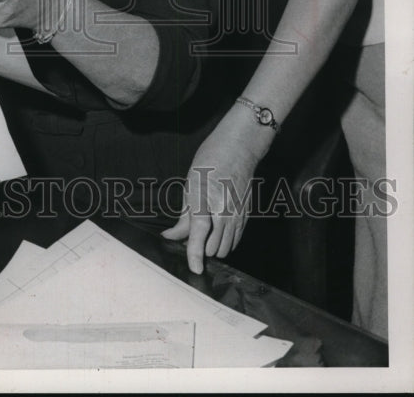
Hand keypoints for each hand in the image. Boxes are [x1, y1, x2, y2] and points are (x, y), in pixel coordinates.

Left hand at [161, 122, 265, 273]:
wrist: (238, 149)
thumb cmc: (210, 161)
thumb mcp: (190, 184)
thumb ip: (183, 216)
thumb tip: (172, 236)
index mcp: (205, 197)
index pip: (199, 231)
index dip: (195, 253)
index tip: (195, 268)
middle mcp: (224, 208)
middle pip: (213, 247)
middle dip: (200, 249)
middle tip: (190, 238)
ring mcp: (238, 213)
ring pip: (226, 248)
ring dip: (213, 248)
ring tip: (203, 234)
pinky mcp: (246, 216)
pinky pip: (236, 240)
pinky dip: (225, 242)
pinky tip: (217, 231)